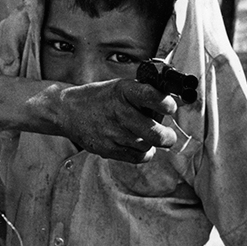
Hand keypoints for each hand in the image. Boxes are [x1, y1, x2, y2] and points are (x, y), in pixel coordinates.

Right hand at [55, 79, 177, 162]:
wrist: (67, 111)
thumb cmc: (99, 98)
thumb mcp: (120, 87)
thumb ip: (147, 94)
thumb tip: (179, 102)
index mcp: (123, 91)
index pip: (150, 96)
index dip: (165, 104)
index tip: (171, 108)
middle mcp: (118, 111)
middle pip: (153, 133)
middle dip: (167, 136)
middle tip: (168, 136)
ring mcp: (111, 132)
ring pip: (146, 146)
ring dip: (152, 143)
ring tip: (147, 137)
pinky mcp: (106, 148)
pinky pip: (136, 157)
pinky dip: (143, 154)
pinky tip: (140, 146)